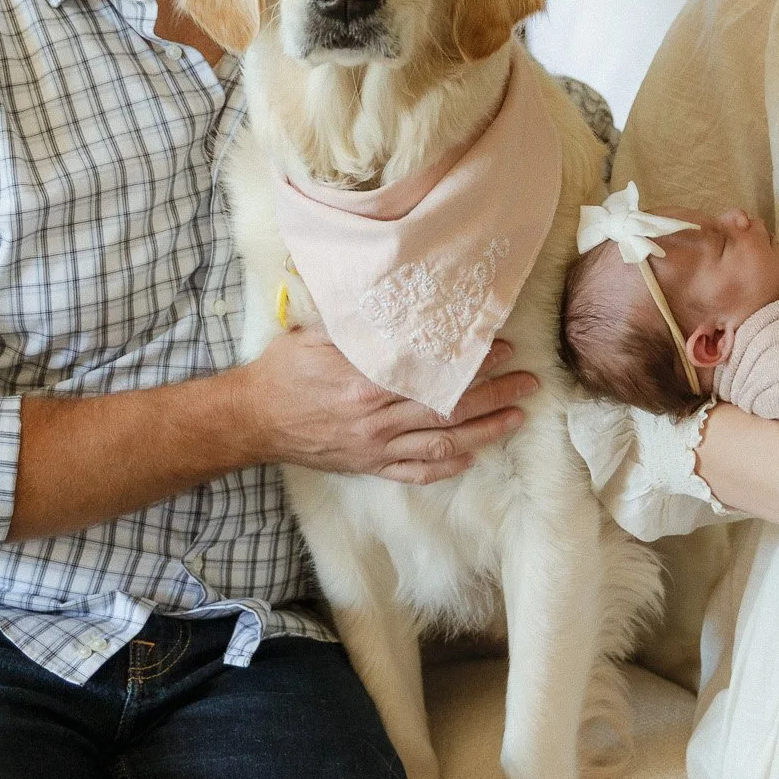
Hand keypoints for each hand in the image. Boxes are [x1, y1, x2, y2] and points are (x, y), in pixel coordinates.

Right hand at [238, 328, 532, 482]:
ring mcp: (374, 447)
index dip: (472, 363)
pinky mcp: (368, 466)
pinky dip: (447, 468)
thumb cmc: (282, 371)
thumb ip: (359, 325)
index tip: (502, 348)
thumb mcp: (316, 334)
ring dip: (484, 432)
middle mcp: (375, 418)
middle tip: (528, 381)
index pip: (433, 372)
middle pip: (448, 409)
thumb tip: (400, 305)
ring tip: (516, 417)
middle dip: (494, 395)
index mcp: (365, 381)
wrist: (251, 419)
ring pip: (441, 444)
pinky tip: (472, 458)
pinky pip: (415, 472)